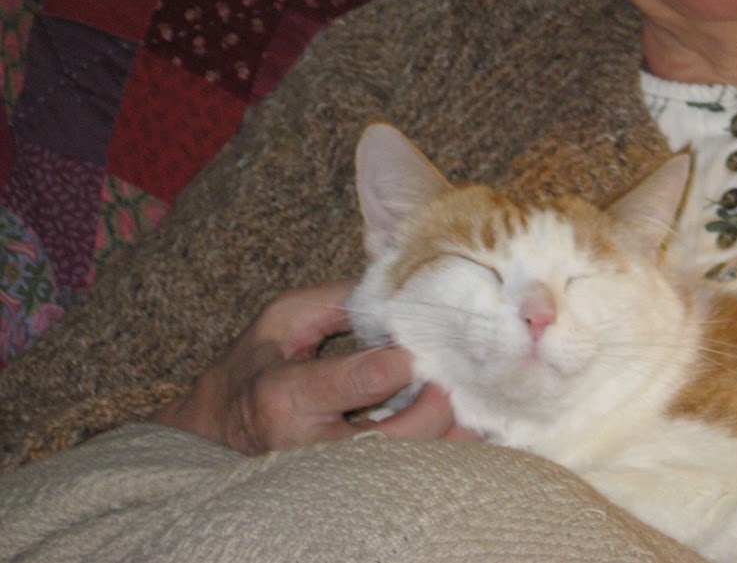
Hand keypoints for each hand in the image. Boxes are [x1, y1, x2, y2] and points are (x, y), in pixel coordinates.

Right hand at [153, 279, 478, 453]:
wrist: (219, 428)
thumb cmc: (256, 363)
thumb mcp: (282, 318)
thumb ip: (336, 301)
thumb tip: (395, 293)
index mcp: (285, 393)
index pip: (353, 382)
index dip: (397, 364)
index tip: (424, 346)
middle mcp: (307, 442)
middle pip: (387, 438)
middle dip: (433, 408)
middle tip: (456, 378)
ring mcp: (328, 472)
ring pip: (400, 465)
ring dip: (446, 437)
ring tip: (475, 406)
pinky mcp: (347, 484)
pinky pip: (403, 474)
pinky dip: (439, 453)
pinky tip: (465, 428)